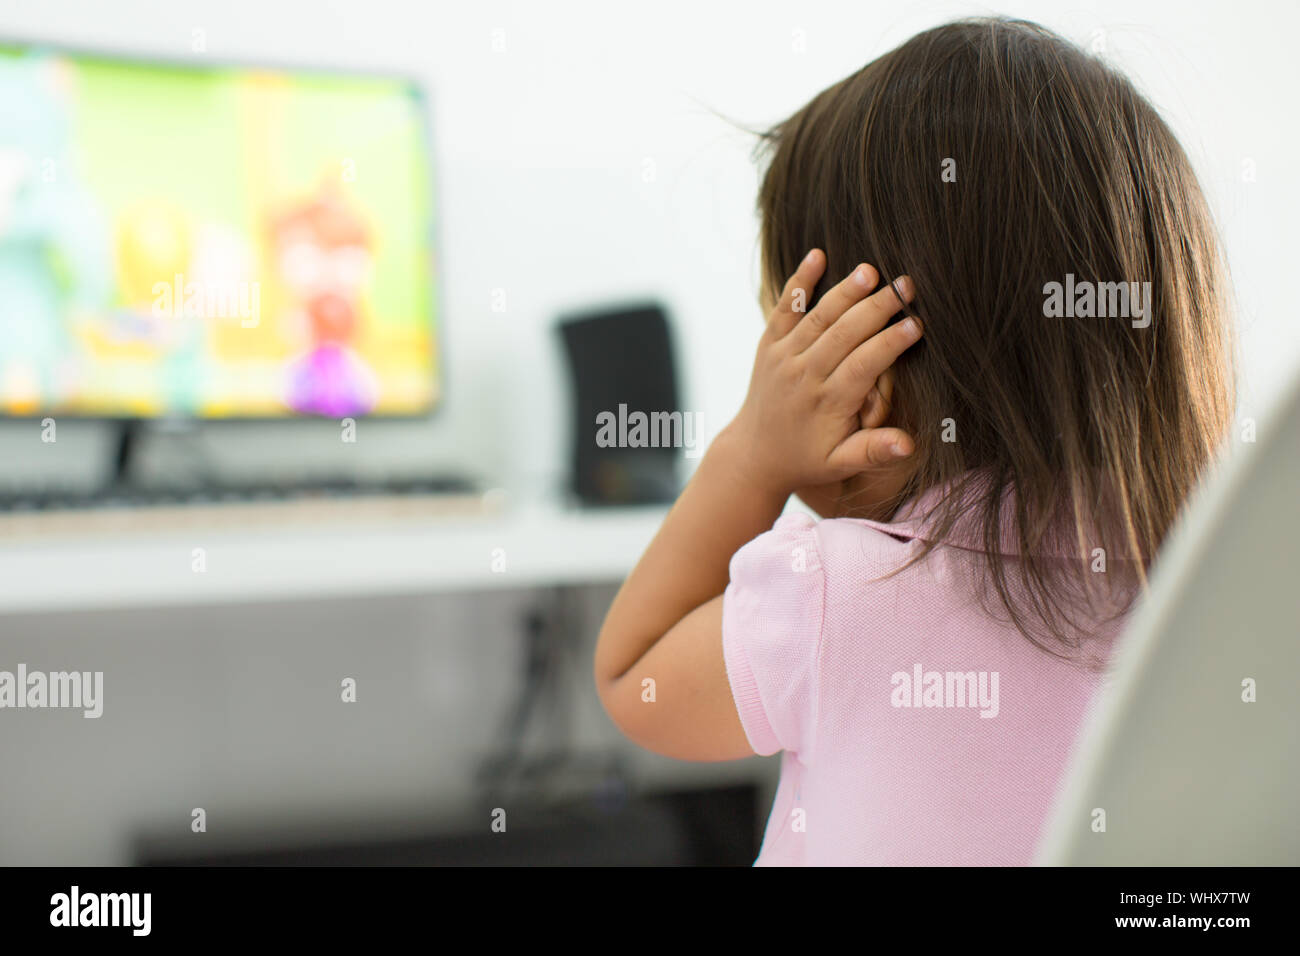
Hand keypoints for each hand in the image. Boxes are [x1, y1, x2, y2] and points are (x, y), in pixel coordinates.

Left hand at [721, 249, 922, 498]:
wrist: (755, 454)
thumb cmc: (807, 458)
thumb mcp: (840, 464)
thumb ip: (873, 451)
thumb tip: (908, 445)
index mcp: (827, 403)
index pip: (864, 366)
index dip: (891, 344)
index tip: (917, 325)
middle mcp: (803, 375)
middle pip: (843, 334)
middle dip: (877, 308)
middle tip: (908, 285)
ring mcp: (783, 357)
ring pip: (818, 318)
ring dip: (844, 291)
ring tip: (871, 270)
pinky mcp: (768, 345)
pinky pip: (784, 309)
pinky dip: (798, 282)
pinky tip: (817, 255)